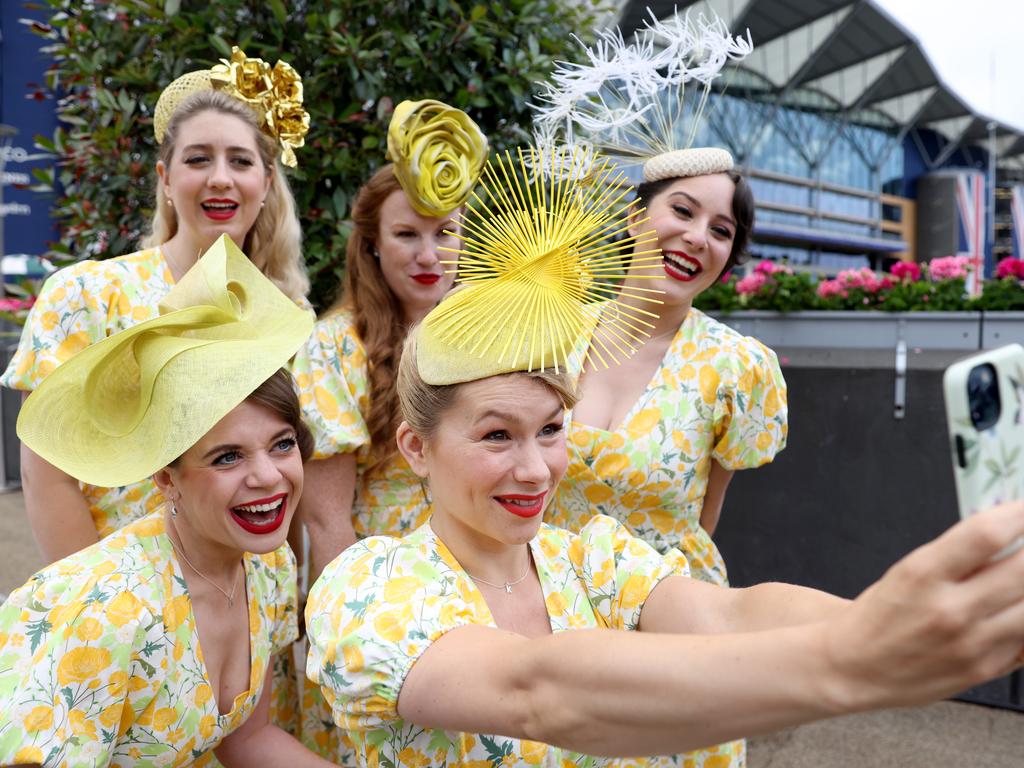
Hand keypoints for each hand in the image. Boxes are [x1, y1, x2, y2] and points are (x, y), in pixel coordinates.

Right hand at [822, 501, 1023, 711]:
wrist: (855, 668)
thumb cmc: (877, 618)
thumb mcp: (906, 572)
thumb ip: (957, 556)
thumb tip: (1004, 535)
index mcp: (922, 574)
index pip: (985, 534)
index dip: (1017, 515)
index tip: (1023, 507)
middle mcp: (949, 609)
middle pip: (1022, 569)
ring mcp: (971, 643)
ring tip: (1016, 580)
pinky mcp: (984, 669)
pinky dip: (1023, 619)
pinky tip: (1013, 612)